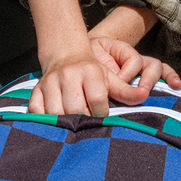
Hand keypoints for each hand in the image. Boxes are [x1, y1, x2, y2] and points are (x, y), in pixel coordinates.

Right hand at [28, 37, 179, 117]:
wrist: (64, 55)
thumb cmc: (91, 71)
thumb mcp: (110, 77)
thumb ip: (126, 90)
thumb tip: (144, 96)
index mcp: (89, 71)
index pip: (97, 100)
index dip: (101, 113)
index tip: (101, 116)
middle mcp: (68, 75)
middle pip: (76, 109)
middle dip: (83, 120)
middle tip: (87, 124)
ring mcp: (50, 82)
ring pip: (56, 113)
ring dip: (65, 123)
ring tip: (73, 124)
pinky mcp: (36, 90)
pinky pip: (37, 111)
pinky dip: (45, 120)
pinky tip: (55, 122)